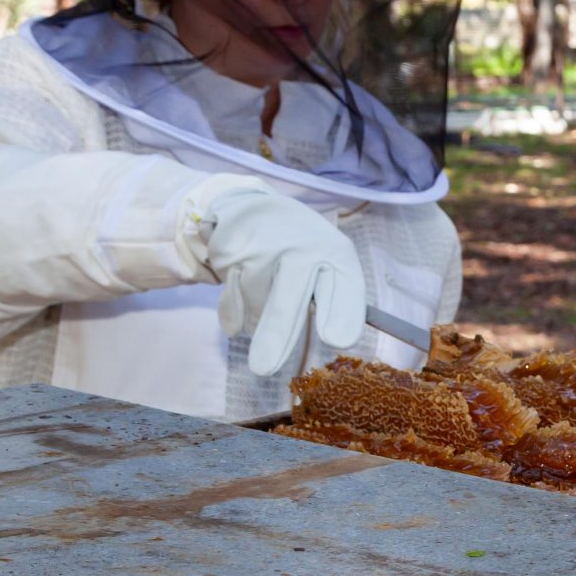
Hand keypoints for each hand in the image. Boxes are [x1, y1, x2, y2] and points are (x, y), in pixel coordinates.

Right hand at [199, 186, 367, 376]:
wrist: (253, 205)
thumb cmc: (301, 247)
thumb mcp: (327, 261)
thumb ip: (329, 298)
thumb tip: (338, 339)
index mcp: (335, 253)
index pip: (345, 286)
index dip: (343, 312)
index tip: (338, 340)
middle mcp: (301, 248)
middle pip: (288, 299)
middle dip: (277, 334)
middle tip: (265, 370)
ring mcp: (261, 249)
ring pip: (256, 305)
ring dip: (258, 315)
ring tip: (266, 285)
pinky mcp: (230, 251)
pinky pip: (230, 297)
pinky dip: (234, 308)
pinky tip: (242, 287)